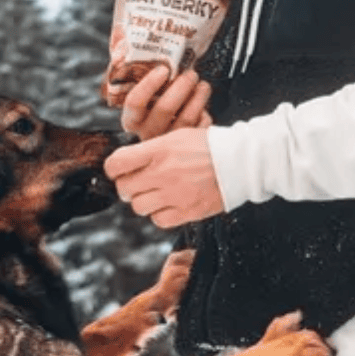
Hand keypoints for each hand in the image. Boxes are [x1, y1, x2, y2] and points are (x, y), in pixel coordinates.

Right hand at [103, 42, 212, 141]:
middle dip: (181, 87)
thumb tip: (122, 35)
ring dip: (198, 98)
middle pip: (164, 109)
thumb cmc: (152, 105)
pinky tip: (203, 107)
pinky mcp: (185, 146)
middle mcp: (147, 133)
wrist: (164, 139)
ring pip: (185, 120)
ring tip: (203, 85)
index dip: (149, 85)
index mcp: (132, 120)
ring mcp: (167, 142)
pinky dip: (204, 116)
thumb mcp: (138, 91)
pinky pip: (198, 130)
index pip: (135, 102)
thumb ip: (133, 69)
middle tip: (191, 73)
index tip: (164, 69)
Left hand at [104, 128, 223, 228]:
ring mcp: (174, 195)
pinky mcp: (186, 212)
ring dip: (143, 201)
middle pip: (124, 189)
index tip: (118, 170)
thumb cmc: (210, 146)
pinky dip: (159, 214)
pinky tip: (169, 204)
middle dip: (126, 186)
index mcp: (159, 150)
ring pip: (138, 207)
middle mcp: (163, 173)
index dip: (113, 168)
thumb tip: (129, 160)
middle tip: (136, 183)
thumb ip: (152, 148)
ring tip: (155, 193)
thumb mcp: (179, 135)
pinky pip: (158, 220)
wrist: (241, 162)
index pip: (117, 163)